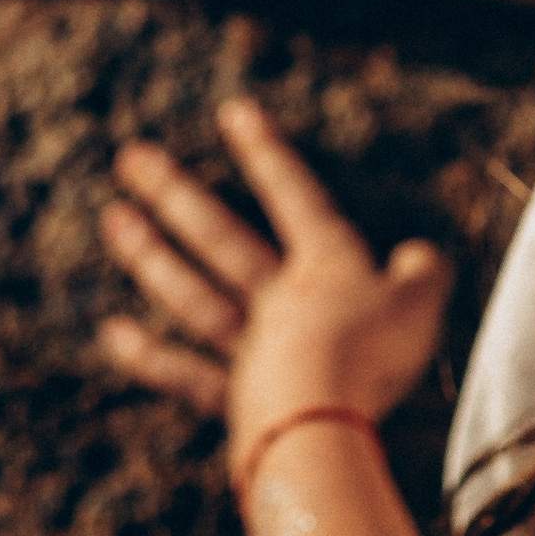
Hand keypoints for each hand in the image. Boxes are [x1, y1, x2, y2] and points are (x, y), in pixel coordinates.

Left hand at [96, 97, 448, 459]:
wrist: (329, 423)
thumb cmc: (376, 356)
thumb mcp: (422, 305)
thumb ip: (422, 274)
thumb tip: (421, 255)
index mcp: (327, 268)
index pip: (296, 197)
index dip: (267, 154)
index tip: (233, 112)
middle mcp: (280, 299)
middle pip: (220, 236)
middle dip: (176, 194)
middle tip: (131, 158)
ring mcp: (250, 346)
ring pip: (194, 293)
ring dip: (152, 256)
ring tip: (114, 219)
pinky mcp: (235, 399)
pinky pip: (186, 373)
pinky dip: (149, 355)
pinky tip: (112, 333)